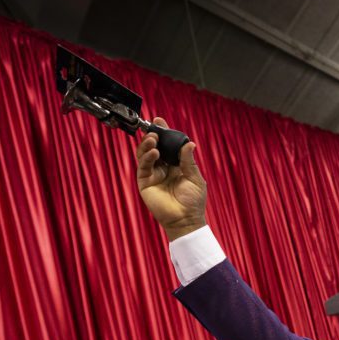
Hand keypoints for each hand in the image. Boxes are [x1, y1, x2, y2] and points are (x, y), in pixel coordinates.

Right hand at [135, 117, 206, 239]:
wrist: (185, 219)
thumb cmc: (193, 201)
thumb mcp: (194, 177)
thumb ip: (188, 161)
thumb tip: (189, 143)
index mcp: (175, 165)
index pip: (167, 146)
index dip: (163, 133)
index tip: (160, 121)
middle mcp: (163, 167)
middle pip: (154, 147)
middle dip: (153, 135)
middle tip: (154, 127)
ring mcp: (153, 174)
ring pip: (145, 154)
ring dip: (148, 144)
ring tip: (154, 138)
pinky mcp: (145, 182)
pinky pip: (144, 166)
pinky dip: (148, 157)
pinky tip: (154, 153)